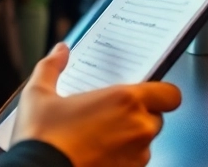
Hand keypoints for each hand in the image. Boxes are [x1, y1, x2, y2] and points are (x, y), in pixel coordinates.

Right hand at [12, 44, 181, 166]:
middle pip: (156, 118)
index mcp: (124, 101)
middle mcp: (138, 128)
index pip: (170, 94)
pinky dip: (122, 158)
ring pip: (145, 142)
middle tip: (112, 116)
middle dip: (139, 117)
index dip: (161, 94)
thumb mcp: (38, 95)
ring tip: (101, 138)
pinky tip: (98, 154)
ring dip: (130, 139)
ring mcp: (136, 156)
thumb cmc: (42, 139)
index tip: (145, 95)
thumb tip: (59, 51)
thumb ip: (51, 67)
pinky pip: (134, 162)